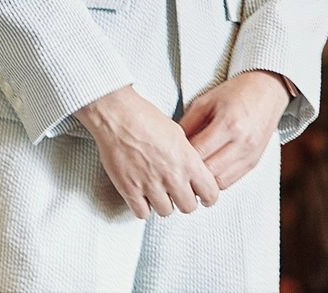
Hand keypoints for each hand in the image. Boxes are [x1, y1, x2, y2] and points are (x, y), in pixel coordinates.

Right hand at [75, 85, 220, 218]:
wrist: (116, 114)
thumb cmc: (143, 116)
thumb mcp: (176, 132)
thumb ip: (187, 156)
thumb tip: (192, 170)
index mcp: (187, 160)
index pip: (210, 193)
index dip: (207, 195)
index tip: (201, 194)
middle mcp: (172, 176)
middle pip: (188, 207)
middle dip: (183, 199)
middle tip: (177, 192)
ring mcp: (150, 184)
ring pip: (166, 211)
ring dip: (162, 202)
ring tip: (156, 190)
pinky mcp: (130, 189)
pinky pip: (142, 213)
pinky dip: (142, 206)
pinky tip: (141, 194)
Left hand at [178, 70, 289, 189]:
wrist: (266, 91)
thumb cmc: (235, 93)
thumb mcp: (206, 101)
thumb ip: (188, 122)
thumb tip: (173, 143)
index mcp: (228, 123)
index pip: (199, 151)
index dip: (182, 156)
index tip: (172, 155)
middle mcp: (241, 142)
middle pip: (209, 170)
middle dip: (192, 171)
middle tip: (179, 167)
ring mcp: (250, 154)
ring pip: (220, 181)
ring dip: (204, 180)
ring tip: (193, 172)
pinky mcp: (254, 162)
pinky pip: (232, 181)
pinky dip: (217, 180)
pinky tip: (208, 171)